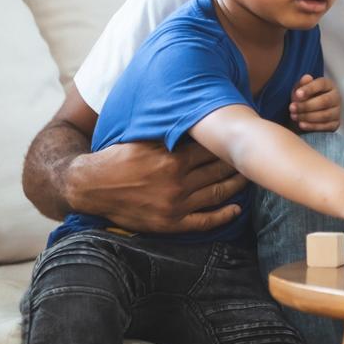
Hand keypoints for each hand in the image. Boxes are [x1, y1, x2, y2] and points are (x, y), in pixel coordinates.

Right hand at [66, 141, 248, 233]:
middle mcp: (178, 183)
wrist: (91, 187)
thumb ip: (170, 135)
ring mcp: (176, 205)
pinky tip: (236, 209)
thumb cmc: (117, 158)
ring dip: (236, 186)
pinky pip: (204, 222)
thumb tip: (194, 121)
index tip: (241, 138)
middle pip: (218, 171)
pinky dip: (223, 216)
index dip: (228, 144)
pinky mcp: (170, 223)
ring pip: (216, 194)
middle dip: (237, 163)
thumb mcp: (144, 140)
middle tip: (252, 157)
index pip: (211, 150)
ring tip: (249, 178)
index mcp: (173, 159)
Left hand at [289, 74, 340, 131]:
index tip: (297, 94)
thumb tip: (307, 78)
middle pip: (324, 101)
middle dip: (306, 105)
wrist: (308, 113)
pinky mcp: (335, 124)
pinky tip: (301, 124)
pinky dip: (312, 126)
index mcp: (328, 85)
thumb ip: (303, 84)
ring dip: (307, 116)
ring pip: (325, 115)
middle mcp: (336, 97)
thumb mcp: (300, 89)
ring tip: (294, 116)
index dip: (309, 89)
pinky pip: (325, 126)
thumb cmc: (304, 98)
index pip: (321, 84)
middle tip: (292, 107)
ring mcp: (337, 111)